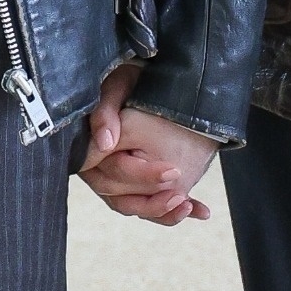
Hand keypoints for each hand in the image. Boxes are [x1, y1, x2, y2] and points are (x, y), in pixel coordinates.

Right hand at [78, 62, 217, 224]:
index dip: (140, 177)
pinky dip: (175, 211)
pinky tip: (201, 211)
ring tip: (188, 206)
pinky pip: (153, 205)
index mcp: (89, 151)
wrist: (146, 77)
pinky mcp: (138, 185)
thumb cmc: (125, 78)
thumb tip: (105, 142)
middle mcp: (99, 171)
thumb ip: (105, 112)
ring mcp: (119, 181)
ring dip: (164, 212)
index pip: (109, 176)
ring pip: (136, 207)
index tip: (172, 173)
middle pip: (122, 197)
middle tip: (182, 191)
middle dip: (154, 199)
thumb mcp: (116, 86)